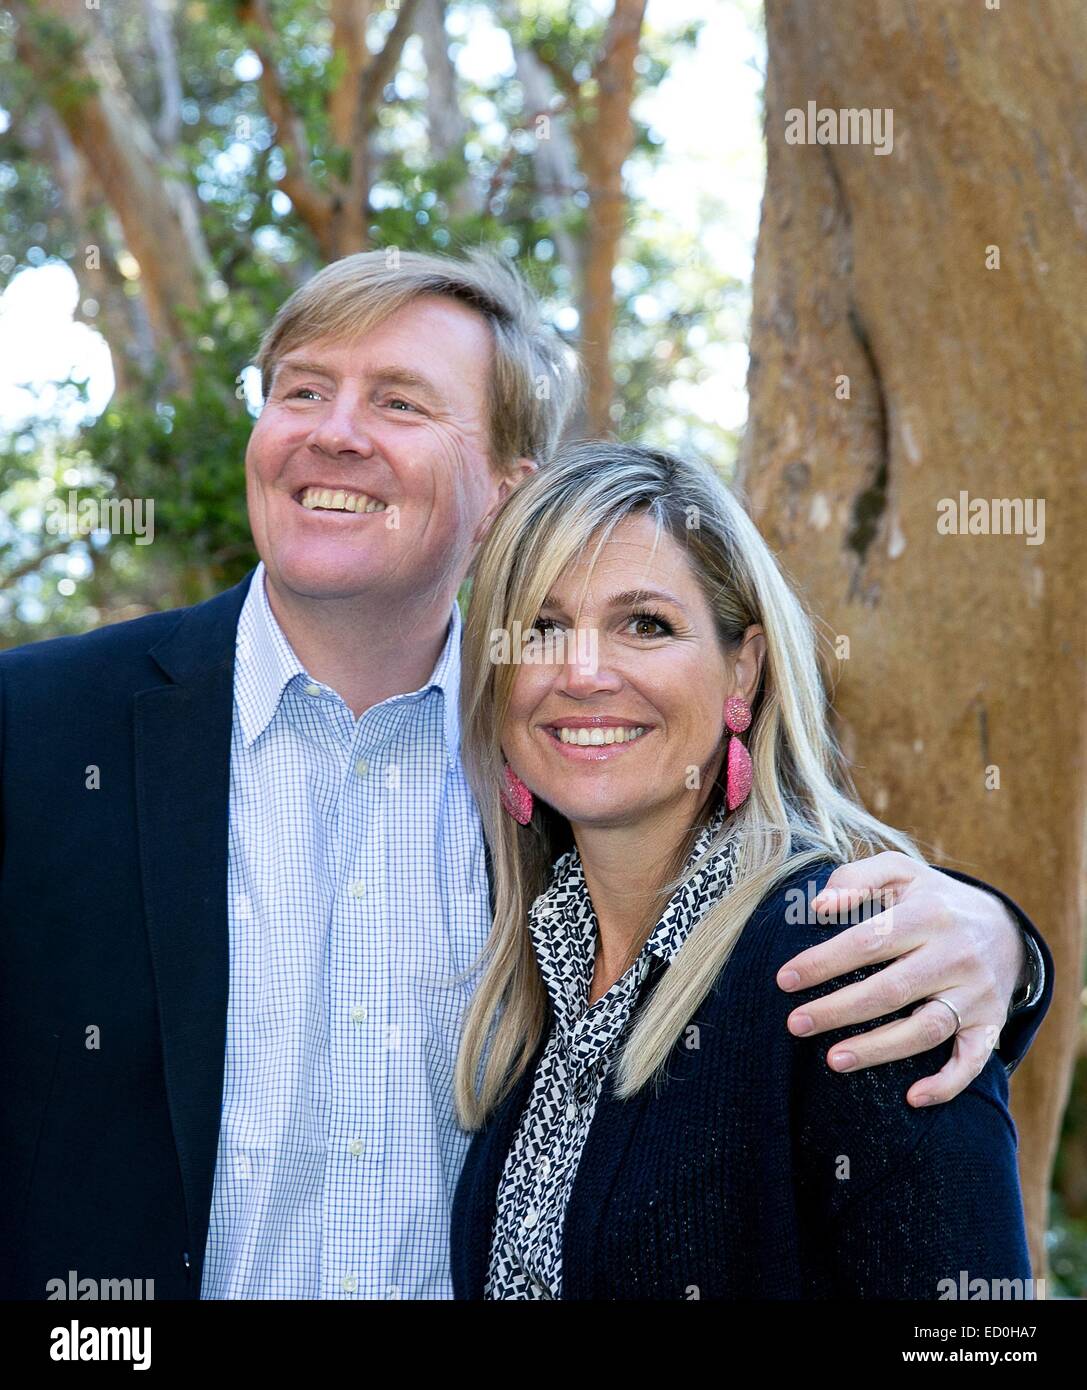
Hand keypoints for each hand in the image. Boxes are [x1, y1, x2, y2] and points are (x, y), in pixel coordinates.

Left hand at [776, 851, 1026, 1106]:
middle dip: (839, 1010)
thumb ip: (856, 878)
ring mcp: (976, 993)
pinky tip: (912, 1098)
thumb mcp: (900, 872)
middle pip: (891, 989)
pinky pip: (972, 1060)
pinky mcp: (990, 1024)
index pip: (868, 940)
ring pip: (926, 1029)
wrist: (1005, 928)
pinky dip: (947, 1083)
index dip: (823, 962)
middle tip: (795, 1024)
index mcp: (929, 913)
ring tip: (833, 1060)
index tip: (785, 980)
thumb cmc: (932, 899)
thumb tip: (818, 905)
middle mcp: (955, 954)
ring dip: (879, 1049)